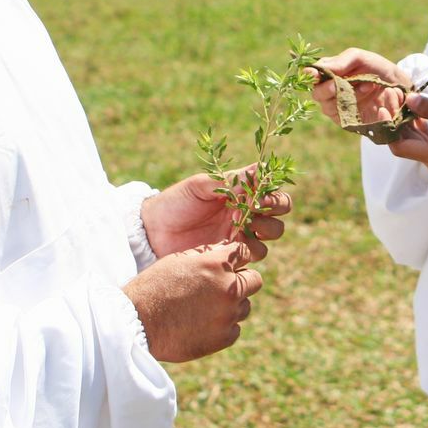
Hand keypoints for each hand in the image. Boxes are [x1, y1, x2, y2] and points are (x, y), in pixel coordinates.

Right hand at [123, 240, 263, 361]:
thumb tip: (228, 250)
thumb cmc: (156, 286)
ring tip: (205, 308)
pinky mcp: (223, 338)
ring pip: (245, 306)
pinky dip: (224, 326)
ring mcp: (227, 315)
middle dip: (242, 281)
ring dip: (232, 305)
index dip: (237, 258)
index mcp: (217, 264)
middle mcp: (228, 288)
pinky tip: (202, 323)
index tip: (230, 264)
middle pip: (255, 280)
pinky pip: (235, 329)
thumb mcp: (180, 260)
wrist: (138, 322)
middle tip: (221, 287)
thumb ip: (209, 255)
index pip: (245, 253)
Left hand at [141, 169, 290, 258]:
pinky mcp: (228, 260)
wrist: (151, 232)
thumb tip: (261, 166)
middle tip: (254, 213)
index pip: (272, 195)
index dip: (275, 197)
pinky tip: (230, 247)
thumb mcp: (200, 187)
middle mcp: (243, 218)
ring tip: (240, 230)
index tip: (262, 197)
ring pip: (268, 241)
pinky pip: (250, 261)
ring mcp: (236, 240)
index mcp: (240, 197)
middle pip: (277, 220)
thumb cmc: (175, 202)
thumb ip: (231, 180)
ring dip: (262, 234)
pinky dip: (248, 254)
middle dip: (272, 217)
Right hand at [308, 48, 411, 126]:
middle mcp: (331, 91)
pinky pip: (342, 118)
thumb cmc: (379, 69)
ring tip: (367, 85)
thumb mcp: (361, 58)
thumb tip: (320, 69)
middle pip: (317, 94)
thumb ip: (340, 61)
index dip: (310, 75)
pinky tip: (367, 95)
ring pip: (328, 108)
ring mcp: (340, 107)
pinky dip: (354, 107)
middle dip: (328, 89)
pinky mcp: (349, 121)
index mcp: (330, 73)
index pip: (310, 75)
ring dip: (346, 96)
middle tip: (339, 83)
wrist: (402, 87)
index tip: (315, 74)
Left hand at [390, 94, 427, 189]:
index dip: (388, 126)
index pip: (398, 146)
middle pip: (406, 145)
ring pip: (418, 147)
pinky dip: (423, 133)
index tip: (387, 106)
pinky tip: (422, 115)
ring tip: (405, 102)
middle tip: (394, 98)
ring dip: (410, 127)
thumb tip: (409, 100)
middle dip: (397, 122)